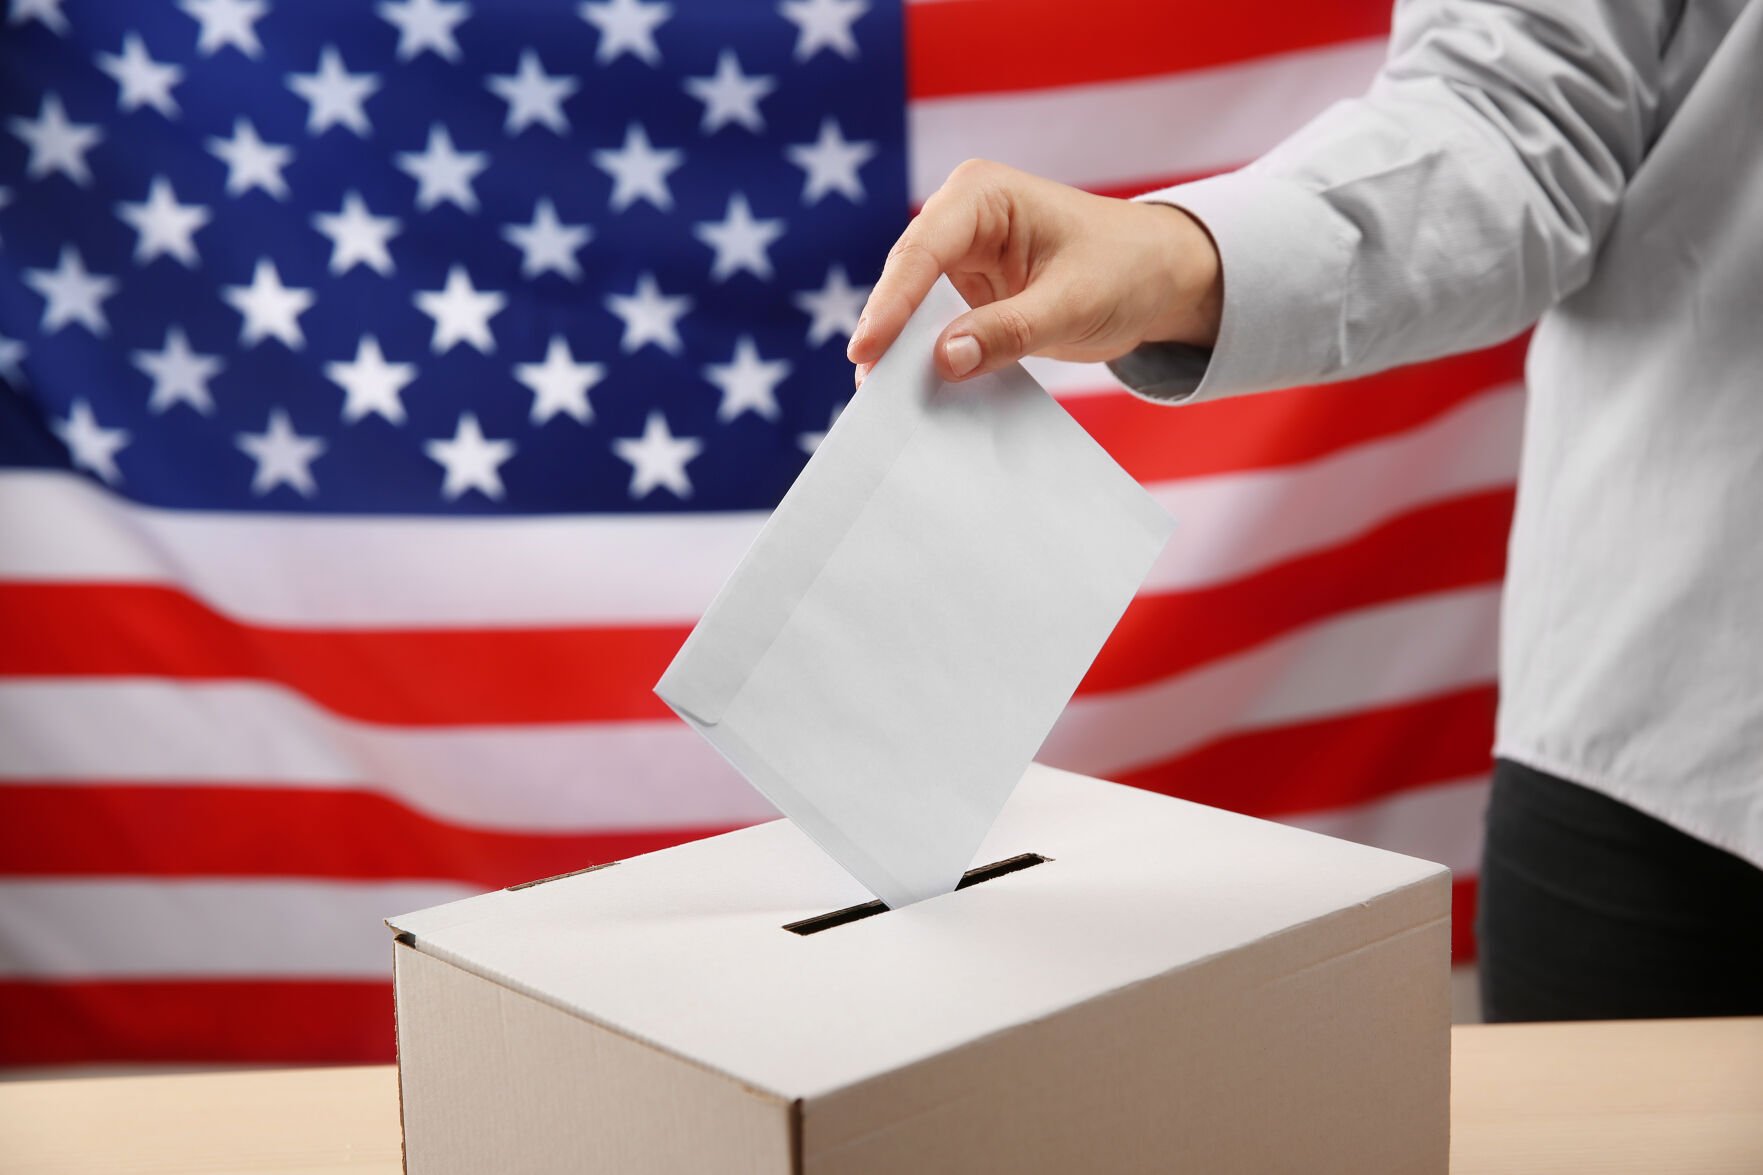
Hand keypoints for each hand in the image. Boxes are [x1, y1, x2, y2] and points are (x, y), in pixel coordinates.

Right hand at [847, 159, 1222, 384]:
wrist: (1161, 278)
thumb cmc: (1127, 269)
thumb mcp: (1075, 302)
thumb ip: (1011, 330)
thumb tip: (945, 359)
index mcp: (982, 195)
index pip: (923, 249)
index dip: (892, 302)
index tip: (867, 351)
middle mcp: (960, 219)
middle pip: (906, 277)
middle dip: (887, 330)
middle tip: (868, 386)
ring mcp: (960, 257)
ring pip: (911, 306)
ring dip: (901, 349)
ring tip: (882, 397)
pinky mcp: (967, 293)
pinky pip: (933, 327)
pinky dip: (926, 357)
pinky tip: (915, 392)